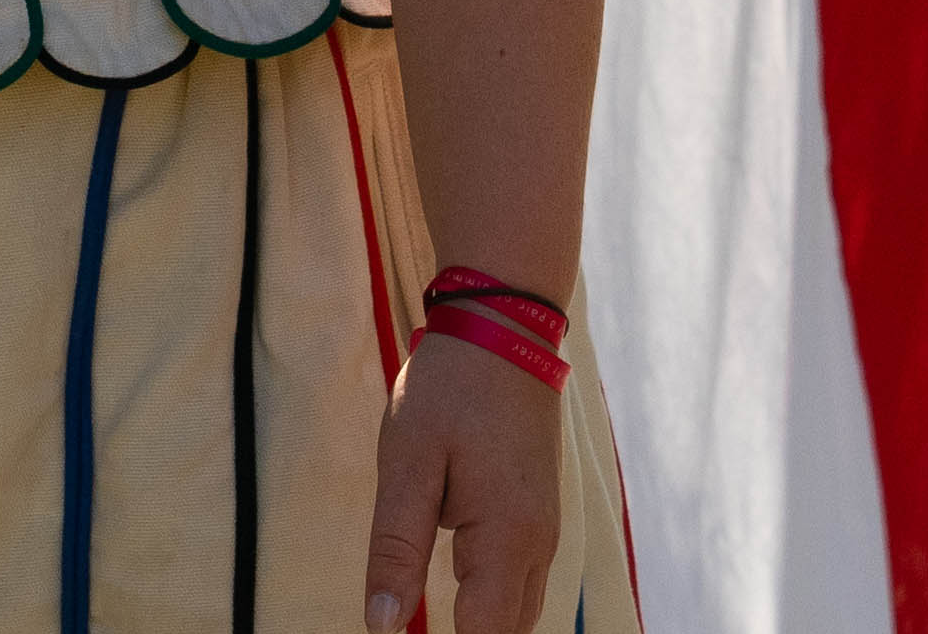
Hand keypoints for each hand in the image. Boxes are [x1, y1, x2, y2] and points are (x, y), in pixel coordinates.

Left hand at [364, 336, 563, 633]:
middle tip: (408, 625)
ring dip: (481, 622)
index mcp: (506, 536)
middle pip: (508, 632)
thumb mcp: (408, 464)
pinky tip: (457, 586)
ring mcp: (545, 528)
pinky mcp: (539, 512)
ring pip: (520, 610)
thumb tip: (382, 628)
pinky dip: (492, 599)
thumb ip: (396, 550)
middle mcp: (538, 542)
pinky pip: (522, 579)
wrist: (505, 325)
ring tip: (435, 614)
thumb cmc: (450, 389)